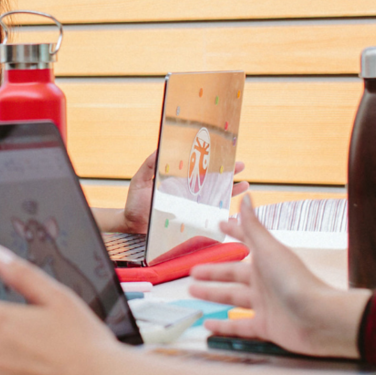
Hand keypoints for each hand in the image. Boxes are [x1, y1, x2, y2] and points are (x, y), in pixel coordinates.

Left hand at [114, 159, 248, 234]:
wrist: (131, 226)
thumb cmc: (135, 203)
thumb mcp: (140, 180)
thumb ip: (149, 165)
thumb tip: (159, 147)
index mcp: (178, 181)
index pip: (199, 169)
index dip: (212, 162)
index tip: (225, 153)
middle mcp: (187, 193)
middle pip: (212, 182)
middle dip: (228, 174)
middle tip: (241, 165)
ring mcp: (190, 208)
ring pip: (215, 198)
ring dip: (230, 191)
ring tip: (244, 185)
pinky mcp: (190, 222)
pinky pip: (209, 218)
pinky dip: (222, 215)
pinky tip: (233, 213)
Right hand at [187, 195, 364, 358]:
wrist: (318, 318)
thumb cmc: (295, 280)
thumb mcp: (269, 250)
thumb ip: (253, 227)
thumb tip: (245, 197)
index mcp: (266, 260)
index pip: (246, 241)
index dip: (233, 232)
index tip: (220, 224)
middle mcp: (264, 281)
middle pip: (233, 274)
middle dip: (213, 271)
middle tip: (192, 270)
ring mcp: (265, 304)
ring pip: (232, 298)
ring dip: (213, 295)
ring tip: (192, 292)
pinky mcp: (265, 326)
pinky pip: (239, 326)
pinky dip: (223, 326)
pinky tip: (208, 326)